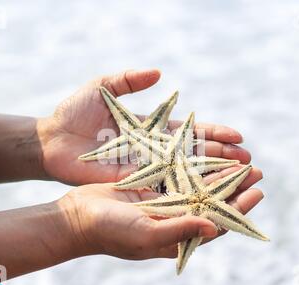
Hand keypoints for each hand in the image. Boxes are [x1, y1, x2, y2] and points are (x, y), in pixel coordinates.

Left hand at [37, 69, 250, 184]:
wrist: (51, 140)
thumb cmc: (74, 112)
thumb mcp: (103, 87)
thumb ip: (129, 80)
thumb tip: (160, 74)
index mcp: (151, 128)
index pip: (189, 131)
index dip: (214, 133)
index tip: (238, 135)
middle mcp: (152, 151)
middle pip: (193, 155)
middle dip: (220, 158)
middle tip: (247, 162)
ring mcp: (143, 169)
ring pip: (182, 174)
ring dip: (208, 178)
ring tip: (235, 180)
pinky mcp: (130, 184)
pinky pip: (161, 188)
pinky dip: (182, 192)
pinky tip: (203, 197)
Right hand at [58, 166, 262, 259]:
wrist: (78, 216)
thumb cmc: (110, 231)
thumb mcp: (146, 233)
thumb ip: (179, 231)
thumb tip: (215, 227)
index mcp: (177, 237)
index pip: (217, 224)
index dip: (239, 209)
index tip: (257, 191)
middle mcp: (175, 220)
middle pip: (213, 203)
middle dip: (235, 187)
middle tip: (255, 169)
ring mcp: (163, 203)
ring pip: (199, 187)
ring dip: (219, 174)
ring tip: (239, 160)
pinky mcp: (151, 187)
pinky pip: (180, 174)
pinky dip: (195, 165)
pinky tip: (208, 153)